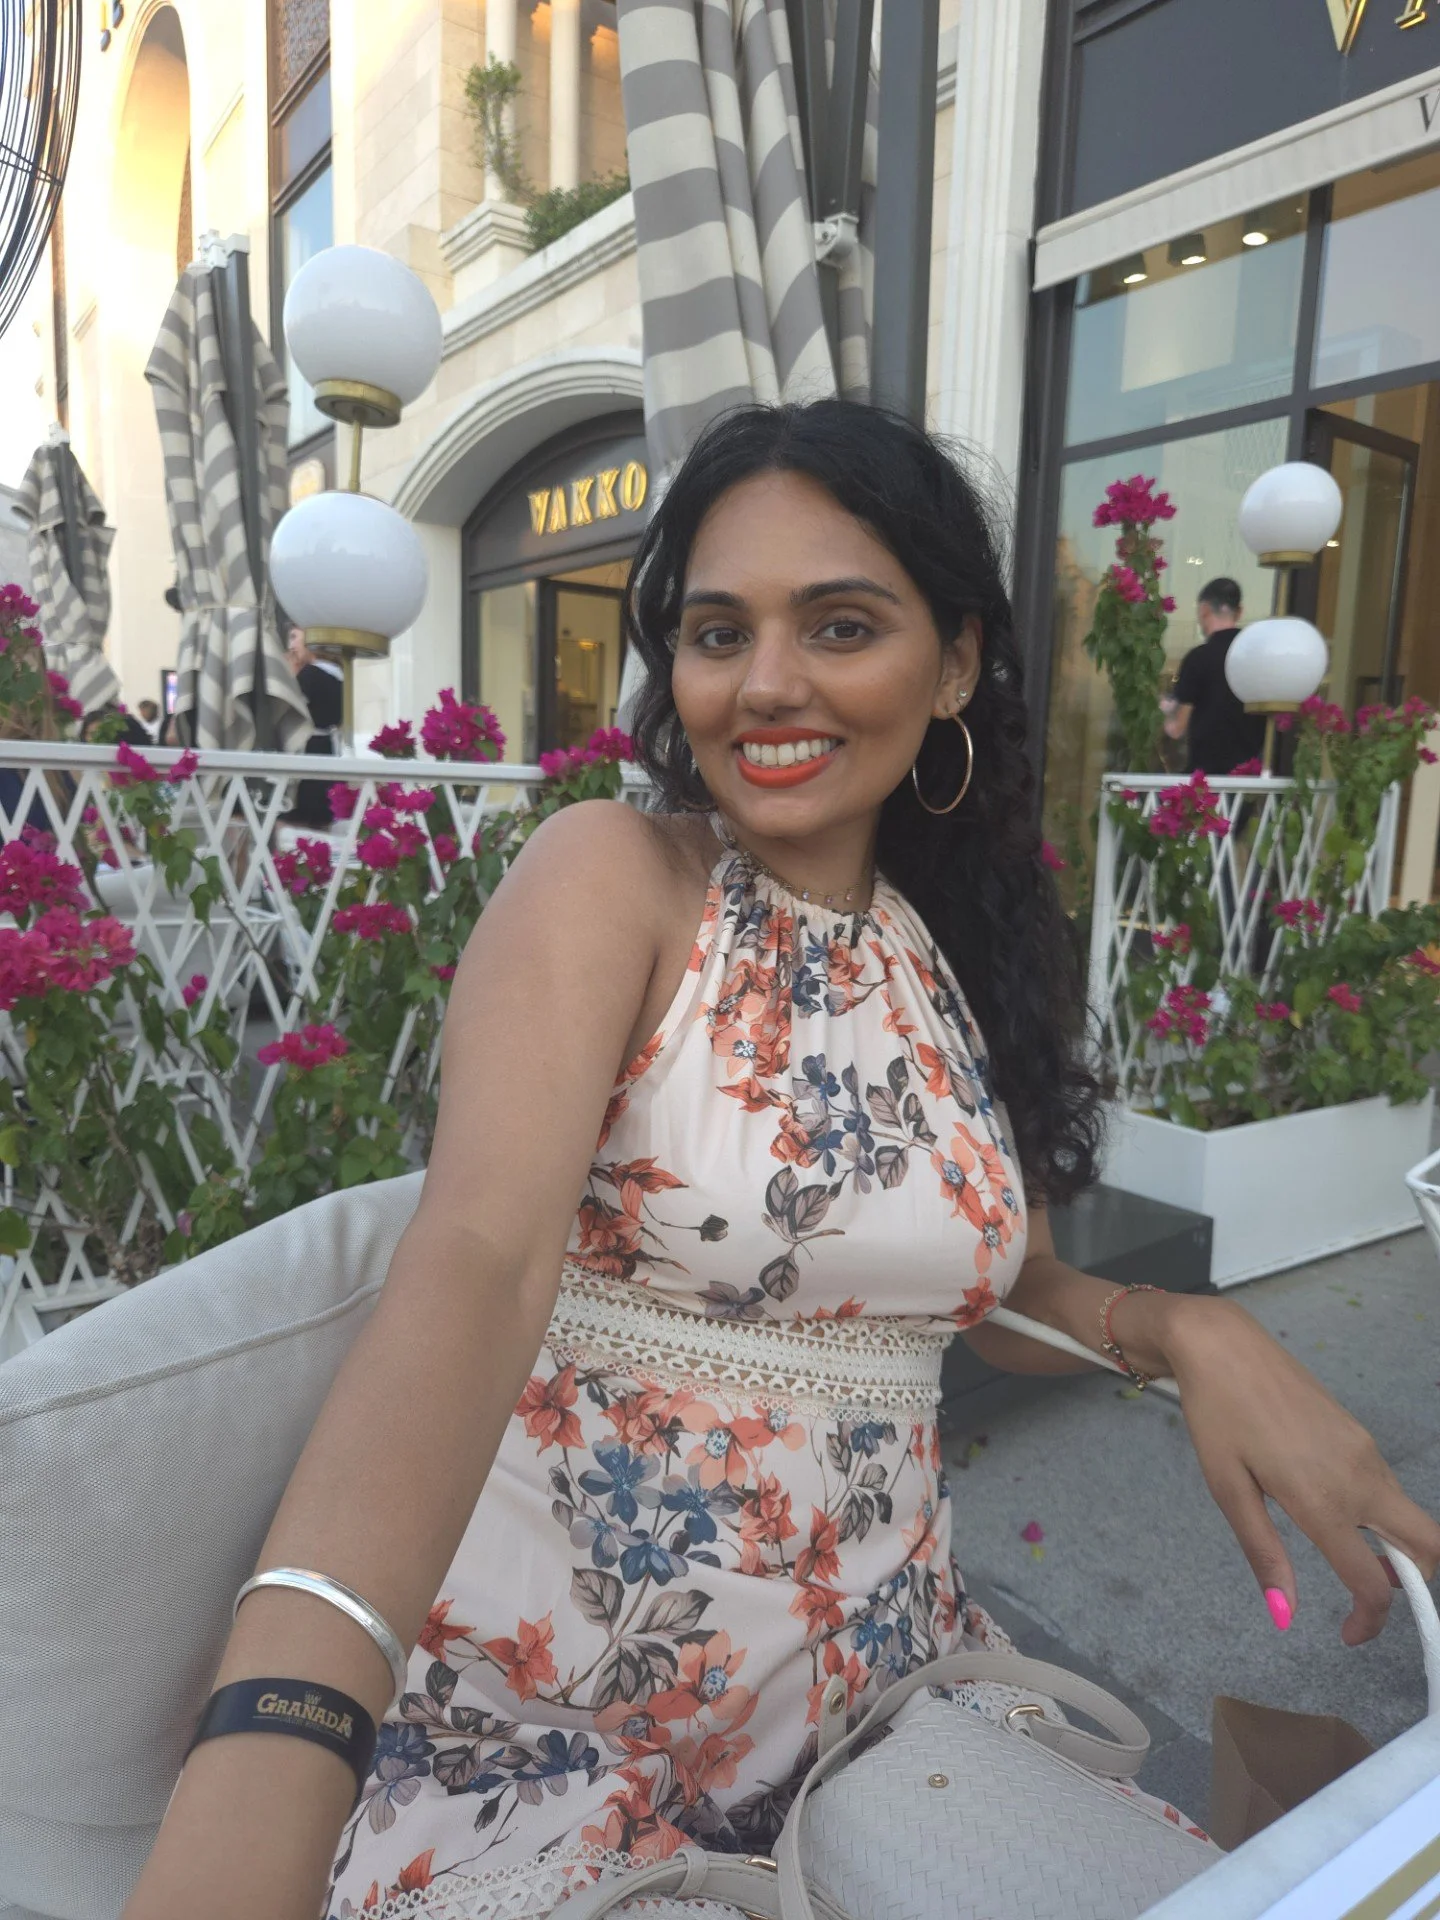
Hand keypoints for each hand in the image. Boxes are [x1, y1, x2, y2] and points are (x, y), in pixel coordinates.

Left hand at [1125, 1292, 1439, 1643]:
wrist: (1221, 1343)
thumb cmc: (1216, 1414)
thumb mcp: (1227, 1489)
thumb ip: (1263, 1554)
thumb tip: (1284, 1616)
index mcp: (1324, 1500)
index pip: (1373, 1582)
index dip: (1369, 1621)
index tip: (1348, 1635)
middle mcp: (1359, 1477)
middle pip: (1428, 1545)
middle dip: (1417, 1584)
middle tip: (1370, 1597)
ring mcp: (1365, 1451)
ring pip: (1407, 1515)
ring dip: (1394, 1547)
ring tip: (1344, 1555)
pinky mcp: (1359, 1432)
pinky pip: (1386, 1486)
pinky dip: (1378, 1513)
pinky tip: (1329, 1507)